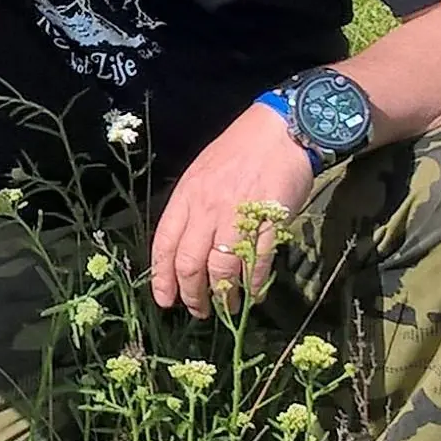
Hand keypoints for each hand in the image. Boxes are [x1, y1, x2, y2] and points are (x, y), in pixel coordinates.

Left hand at [149, 102, 314, 319]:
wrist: (279, 131)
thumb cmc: (238, 152)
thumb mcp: (201, 175)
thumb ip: (191, 209)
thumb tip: (184, 247)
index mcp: (186, 196)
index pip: (164, 244)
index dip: (162, 277)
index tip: (164, 299)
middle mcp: (206, 208)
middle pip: (189, 262)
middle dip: (190, 294)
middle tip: (197, 310)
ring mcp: (237, 214)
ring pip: (220, 268)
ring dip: (221, 295)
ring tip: (224, 307)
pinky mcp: (268, 221)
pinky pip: (256, 261)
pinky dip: (253, 284)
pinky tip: (252, 294)